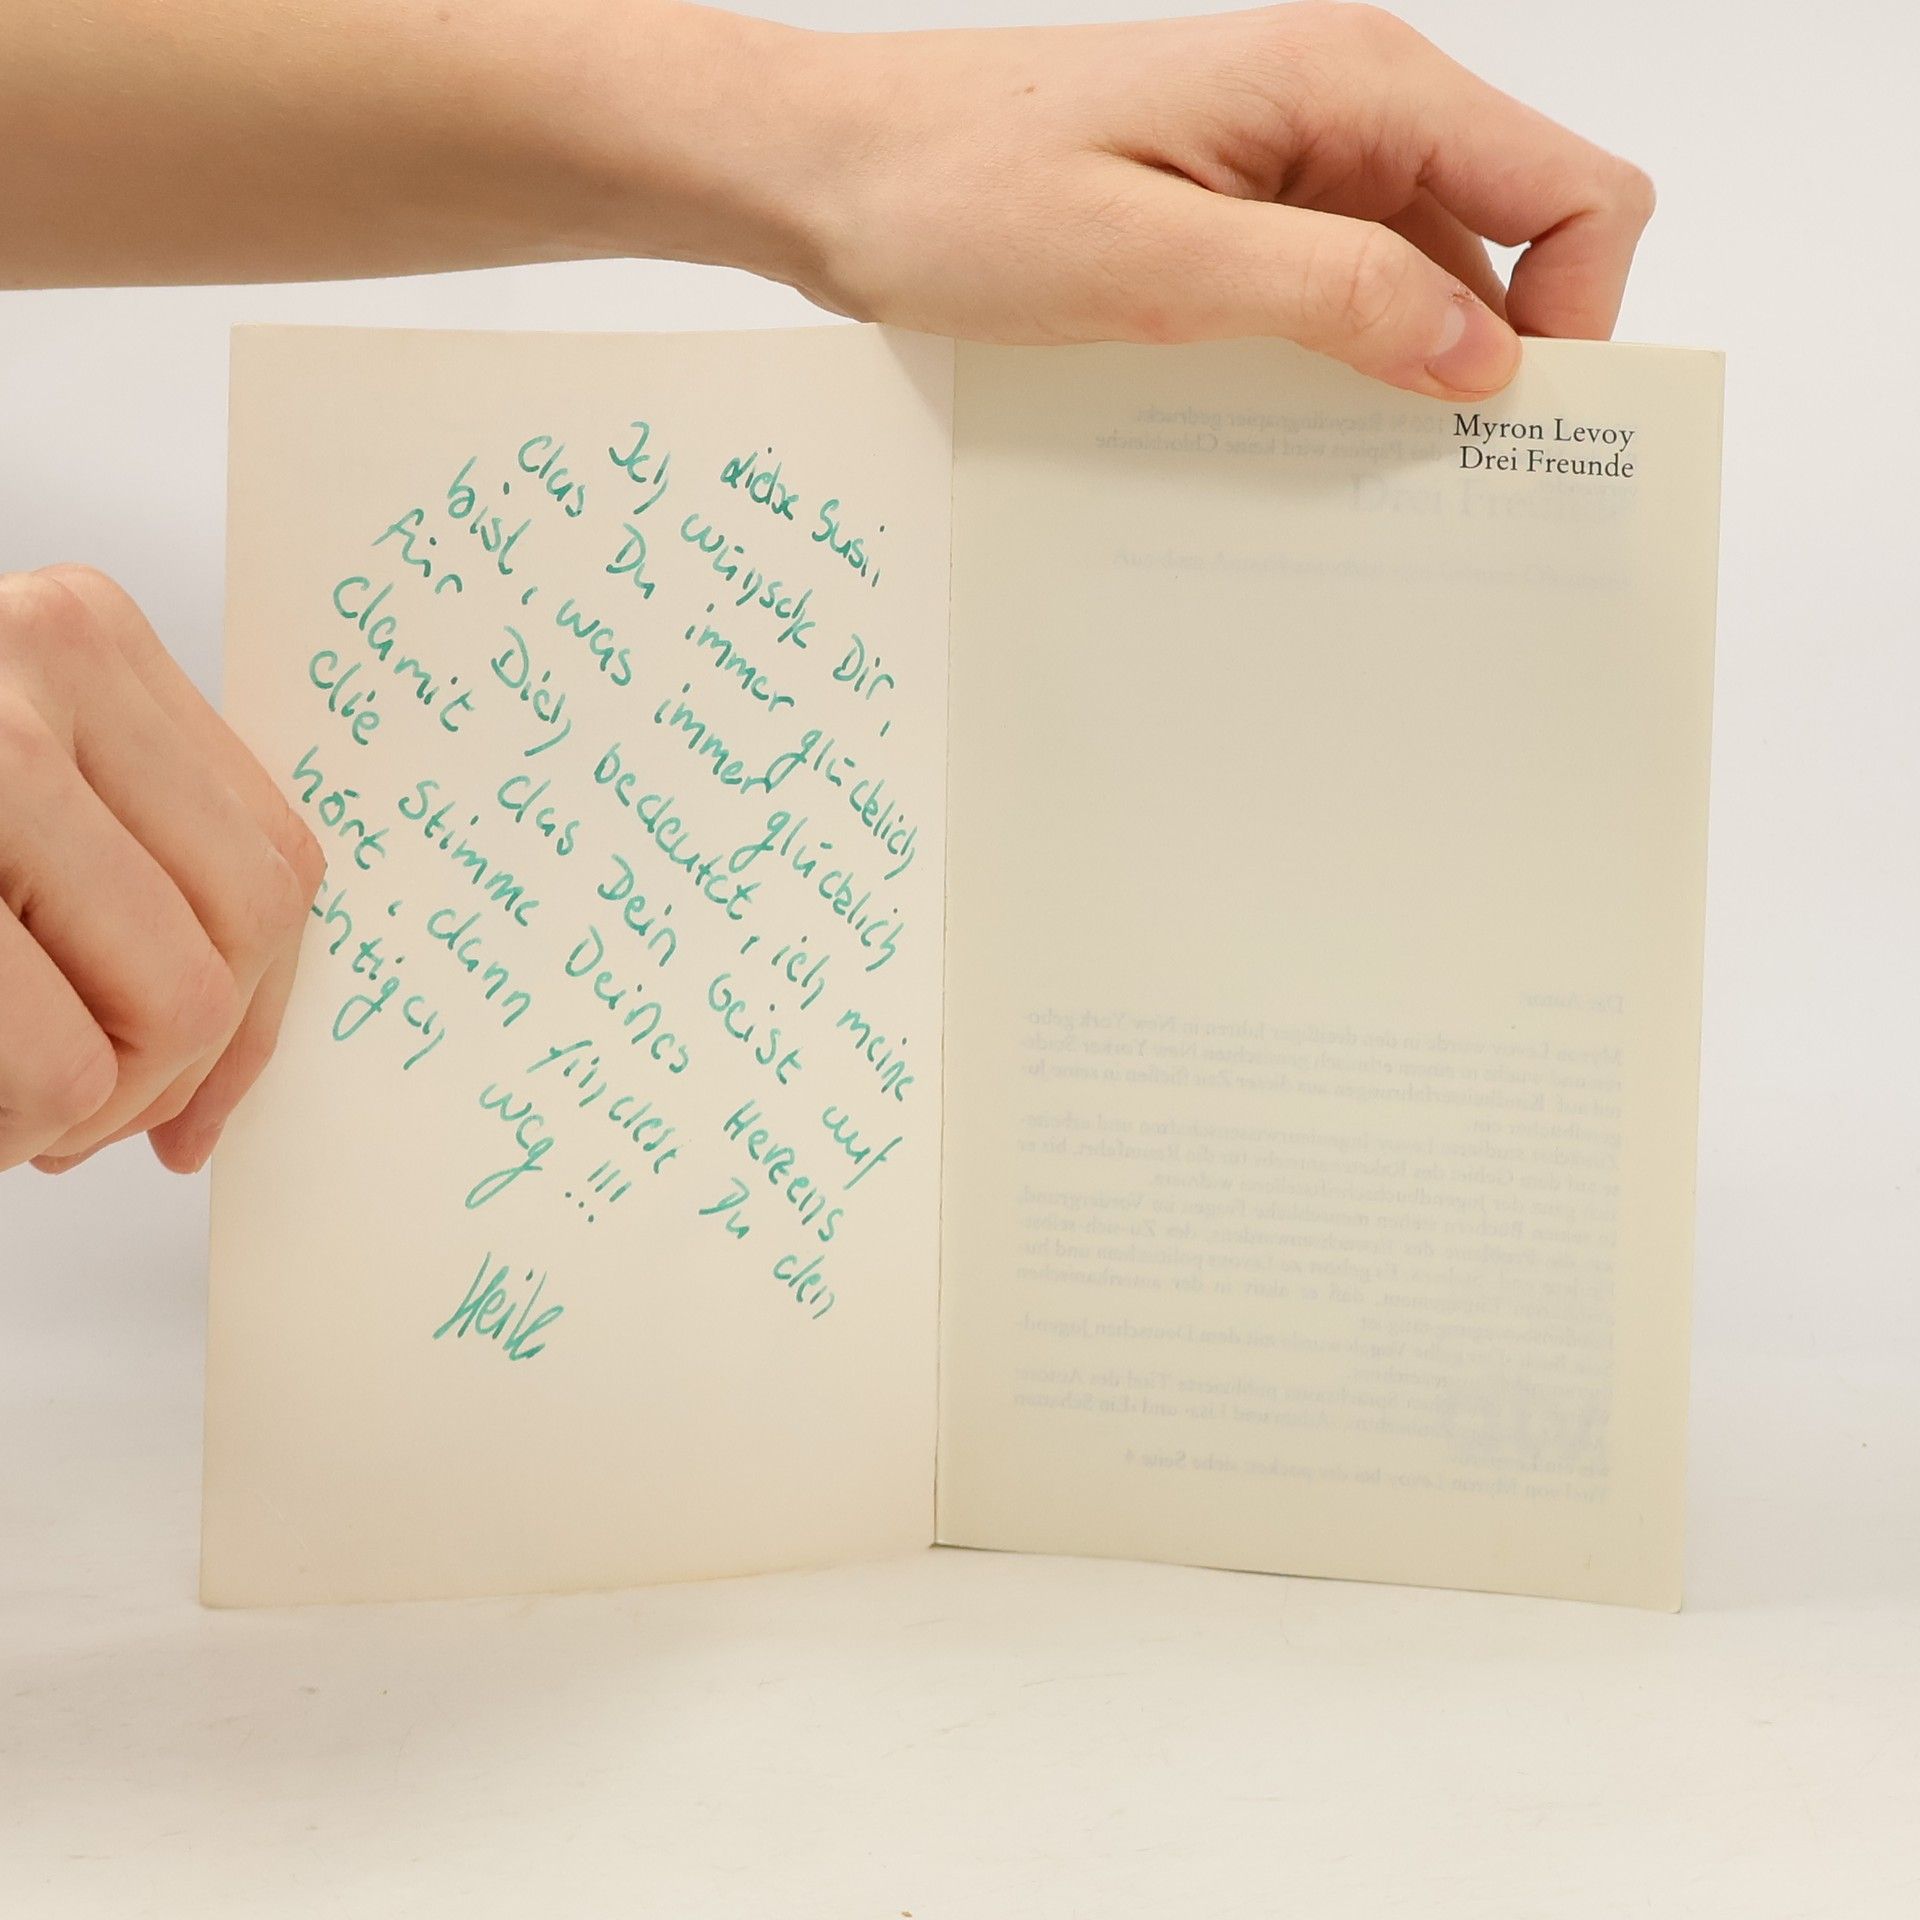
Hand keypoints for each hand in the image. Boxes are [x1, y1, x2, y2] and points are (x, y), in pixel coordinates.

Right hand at [0, 566, 322, 1175]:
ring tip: (10, 1115)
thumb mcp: (8, 798)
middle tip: (77, 1124)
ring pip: (175, 999)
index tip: (199, 1109)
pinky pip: (60, 1060)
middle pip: (245, 928)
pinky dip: (23, 1125)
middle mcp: (44, 659)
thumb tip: (235, 1028)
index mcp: (86, 642)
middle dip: (174, 1068)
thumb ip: (116, 856)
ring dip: (90, 1107)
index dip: (260, 1015)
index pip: (275, 858)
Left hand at [767, 2, 1653, 395]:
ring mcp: (1291, 156)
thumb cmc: (957, 193)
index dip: (1576, 314)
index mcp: (1350, 84)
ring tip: (1344, 472)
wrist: (828, 168)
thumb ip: (1332, 296)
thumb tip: (1482, 355)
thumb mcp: (1152, 264)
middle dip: (1495, 358)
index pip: (1571, 188)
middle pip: (1513, 235)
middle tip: (1427, 483)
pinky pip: (1336, 287)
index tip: (1506, 429)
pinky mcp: (1238, 208)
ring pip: (1424, 273)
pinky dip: (1335, 360)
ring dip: (1405, 371)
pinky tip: (1280, 424)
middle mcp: (1343, 106)